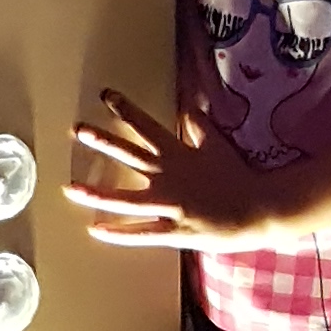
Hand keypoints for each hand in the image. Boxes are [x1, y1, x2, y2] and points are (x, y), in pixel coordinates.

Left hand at [67, 85, 272, 243]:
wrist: (260, 208)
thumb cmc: (239, 177)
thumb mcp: (218, 145)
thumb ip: (199, 128)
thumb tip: (188, 107)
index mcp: (179, 154)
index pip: (147, 127)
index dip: (126, 110)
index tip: (106, 96)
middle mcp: (170, 176)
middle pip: (131, 155)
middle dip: (104, 141)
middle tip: (79, 130)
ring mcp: (171, 204)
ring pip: (127, 199)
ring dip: (97, 193)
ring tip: (70, 189)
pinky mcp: (175, 230)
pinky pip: (142, 233)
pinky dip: (119, 233)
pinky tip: (95, 230)